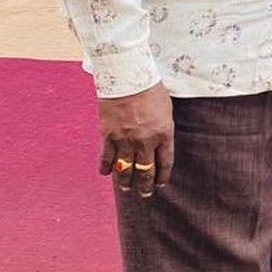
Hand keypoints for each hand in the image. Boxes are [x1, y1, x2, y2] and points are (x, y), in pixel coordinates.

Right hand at [98, 82, 173, 197]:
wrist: (127, 77)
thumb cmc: (150, 90)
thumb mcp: (165, 111)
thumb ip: (162, 130)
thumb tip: (159, 146)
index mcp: (164, 134)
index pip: (165, 163)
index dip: (162, 177)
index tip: (160, 185)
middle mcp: (145, 141)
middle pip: (145, 171)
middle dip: (145, 186)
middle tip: (144, 194)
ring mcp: (125, 139)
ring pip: (125, 169)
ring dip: (126, 181)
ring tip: (126, 187)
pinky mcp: (107, 135)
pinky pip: (106, 158)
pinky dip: (106, 168)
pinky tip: (107, 173)